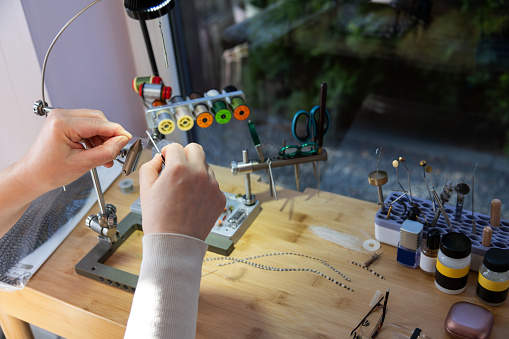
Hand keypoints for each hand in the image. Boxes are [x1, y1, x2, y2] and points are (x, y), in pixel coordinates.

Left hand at [13, 109, 131, 194]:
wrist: (33, 176)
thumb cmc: (48, 172)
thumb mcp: (83, 164)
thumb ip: (106, 151)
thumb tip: (122, 141)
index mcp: (63, 124)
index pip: (99, 123)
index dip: (117, 132)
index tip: (128, 140)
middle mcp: (61, 116)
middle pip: (98, 119)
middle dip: (110, 135)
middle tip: (117, 151)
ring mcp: (61, 117)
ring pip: (94, 122)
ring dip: (103, 138)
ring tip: (106, 156)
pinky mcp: (64, 122)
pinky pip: (86, 126)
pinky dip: (95, 138)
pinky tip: (97, 151)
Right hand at [139, 143, 225, 240]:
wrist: (176, 242)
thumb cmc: (159, 219)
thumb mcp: (145, 190)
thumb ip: (149, 167)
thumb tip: (158, 158)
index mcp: (178, 168)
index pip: (175, 147)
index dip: (167, 152)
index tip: (165, 159)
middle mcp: (198, 173)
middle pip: (195, 149)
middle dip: (185, 154)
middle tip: (177, 166)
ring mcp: (212, 185)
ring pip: (205, 166)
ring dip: (195, 171)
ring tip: (184, 189)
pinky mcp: (219, 196)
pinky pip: (212, 183)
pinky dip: (203, 187)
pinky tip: (193, 200)